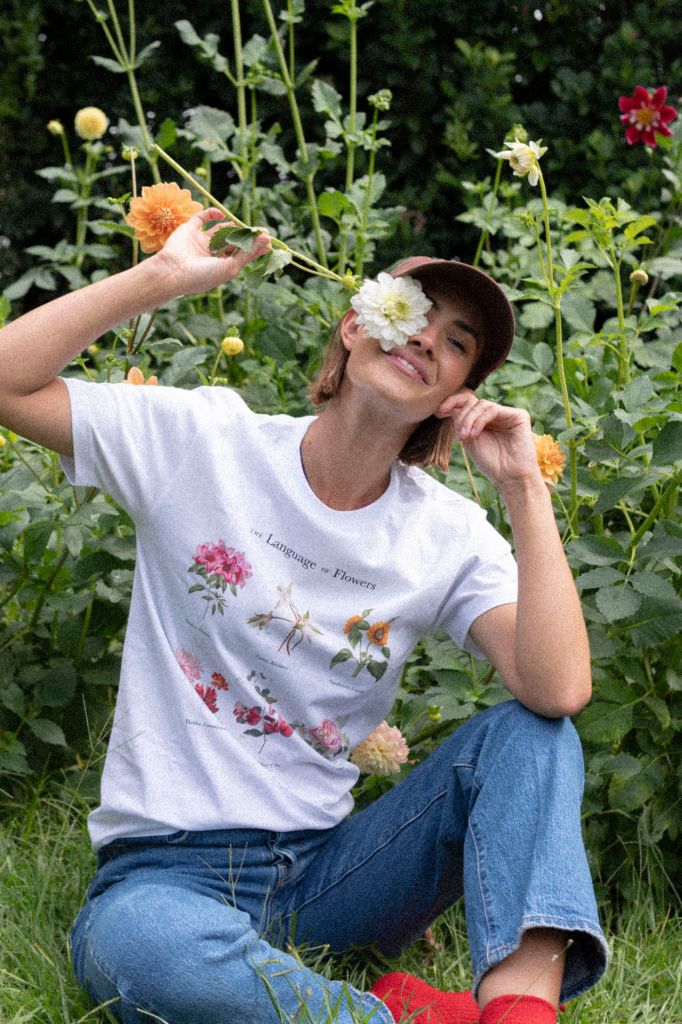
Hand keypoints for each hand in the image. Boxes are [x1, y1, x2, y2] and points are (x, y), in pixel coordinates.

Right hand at [152, 208, 271, 296]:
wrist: (174, 272)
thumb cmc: (203, 275)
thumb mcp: (231, 267)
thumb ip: (248, 253)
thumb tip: (267, 239)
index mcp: (221, 266)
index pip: (241, 254)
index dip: (254, 246)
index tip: (268, 239)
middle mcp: (212, 254)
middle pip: (232, 241)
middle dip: (245, 236)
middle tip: (259, 230)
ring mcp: (201, 241)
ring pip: (220, 230)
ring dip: (232, 227)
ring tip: (241, 227)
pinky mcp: (190, 230)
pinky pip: (203, 218)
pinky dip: (213, 214)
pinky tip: (222, 215)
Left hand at [437, 389, 541, 489]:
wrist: (509, 478)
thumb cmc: (490, 463)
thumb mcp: (468, 439)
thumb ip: (461, 422)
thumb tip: (448, 406)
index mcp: (483, 419)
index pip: (467, 402)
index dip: (452, 402)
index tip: (438, 412)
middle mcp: (495, 414)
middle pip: (472, 400)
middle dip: (460, 415)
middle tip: (458, 434)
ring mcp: (507, 414)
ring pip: (481, 404)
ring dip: (468, 419)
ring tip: (465, 437)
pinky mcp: (518, 415)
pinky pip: (493, 409)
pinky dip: (479, 421)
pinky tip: (474, 434)